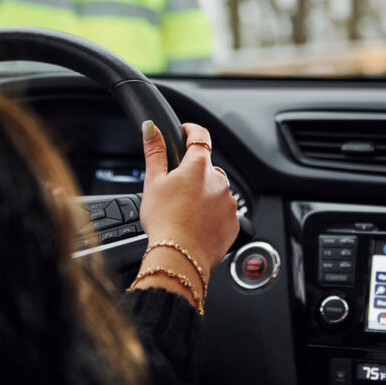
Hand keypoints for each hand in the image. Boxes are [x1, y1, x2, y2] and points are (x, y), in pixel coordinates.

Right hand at [139, 121, 239, 272]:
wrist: (180, 256)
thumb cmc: (164, 220)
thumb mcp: (153, 182)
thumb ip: (155, 152)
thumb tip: (151, 128)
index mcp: (198, 166)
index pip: (200, 136)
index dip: (192, 130)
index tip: (187, 131)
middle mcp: (218, 180)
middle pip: (208, 168)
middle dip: (195, 174)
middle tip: (177, 189)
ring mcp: (229, 202)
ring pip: (217, 191)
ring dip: (206, 195)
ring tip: (186, 212)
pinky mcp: (234, 222)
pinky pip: (225, 212)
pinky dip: (213, 214)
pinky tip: (197, 224)